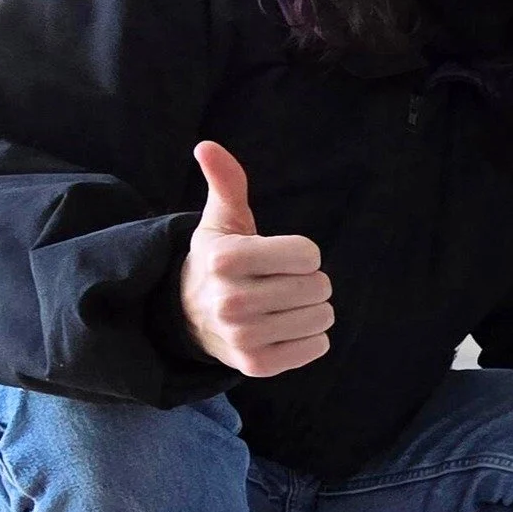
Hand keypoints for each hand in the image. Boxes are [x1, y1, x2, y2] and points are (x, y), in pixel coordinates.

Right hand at [179, 141, 332, 376]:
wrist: (190, 318)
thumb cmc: (219, 262)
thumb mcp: (221, 222)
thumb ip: (226, 183)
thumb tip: (207, 146)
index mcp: (224, 259)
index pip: (308, 254)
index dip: (302, 255)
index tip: (278, 258)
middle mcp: (230, 300)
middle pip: (318, 287)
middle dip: (311, 282)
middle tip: (283, 284)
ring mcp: (243, 336)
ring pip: (322, 318)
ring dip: (313, 310)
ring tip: (284, 306)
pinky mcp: (257, 365)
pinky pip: (317, 346)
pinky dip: (311, 338)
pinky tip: (285, 329)